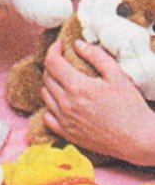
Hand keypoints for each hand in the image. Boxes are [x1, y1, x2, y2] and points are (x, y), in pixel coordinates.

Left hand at [41, 39, 154, 165]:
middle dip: (53, 64)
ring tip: (64, 80)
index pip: (52, 62)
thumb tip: (77, 44)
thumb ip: (96, 56)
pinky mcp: (68, 135)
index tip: (61, 45)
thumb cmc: (131, 108)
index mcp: (78, 87)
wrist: (139, 141)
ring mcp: (66, 121)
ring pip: (45, 95)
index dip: (54, 49)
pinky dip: (50, 106)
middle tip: (65, 62)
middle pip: (47, 77)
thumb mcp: (118, 76)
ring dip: (51, 84)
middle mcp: (67, 104)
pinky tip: (61, 102)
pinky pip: (47, 117)